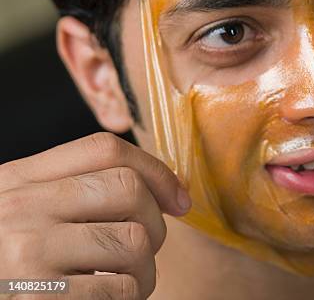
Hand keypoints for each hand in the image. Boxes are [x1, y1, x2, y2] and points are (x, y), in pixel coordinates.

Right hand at [0, 132, 190, 298]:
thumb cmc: (10, 264)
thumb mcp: (25, 213)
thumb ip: (73, 192)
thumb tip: (160, 187)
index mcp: (18, 179)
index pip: (104, 148)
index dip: (155, 169)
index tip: (177, 198)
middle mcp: (21, 207)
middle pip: (128, 188)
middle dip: (155, 221)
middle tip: (147, 248)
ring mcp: (29, 251)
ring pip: (134, 240)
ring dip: (145, 268)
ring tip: (124, 280)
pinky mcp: (42, 297)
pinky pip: (121, 288)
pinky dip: (128, 297)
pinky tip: (107, 299)